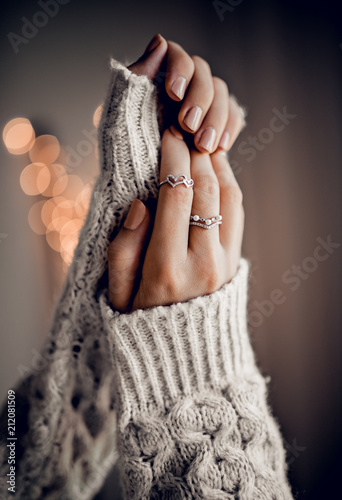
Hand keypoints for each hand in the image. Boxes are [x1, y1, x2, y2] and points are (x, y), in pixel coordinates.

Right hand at [108, 127, 243, 311]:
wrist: (183, 358)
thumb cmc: (140, 323)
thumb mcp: (115, 293)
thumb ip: (123, 248)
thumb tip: (141, 204)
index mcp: (166, 269)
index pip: (175, 196)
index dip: (173, 159)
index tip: (167, 135)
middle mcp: (202, 263)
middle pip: (204, 191)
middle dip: (194, 153)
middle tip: (184, 129)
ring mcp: (224, 264)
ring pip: (227, 198)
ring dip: (215, 166)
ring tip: (201, 144)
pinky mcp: (234, 264)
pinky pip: (237, 214)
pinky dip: (228, 186)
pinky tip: (216, 172)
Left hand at [128, 34, 245, 152]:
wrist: (135, 177)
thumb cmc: (123, 144)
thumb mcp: (123, 108)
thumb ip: (139, 75)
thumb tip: (160, 40)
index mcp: (159, 76)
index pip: (178, 56)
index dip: (180, 69)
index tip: (174, 93)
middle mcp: (184, 86)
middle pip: (203, 76)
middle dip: (199, 100)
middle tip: (188, 126)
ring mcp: (202, 105)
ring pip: (221, 96)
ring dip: (215, 118)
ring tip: (203, 146)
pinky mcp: (215, 125)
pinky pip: (232, 118)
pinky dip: (229, 130)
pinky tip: (220, 148)